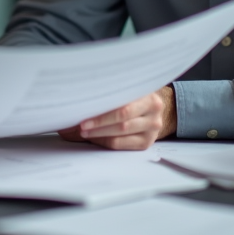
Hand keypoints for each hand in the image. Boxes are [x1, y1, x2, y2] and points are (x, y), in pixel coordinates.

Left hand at [58, 85, 175, 149]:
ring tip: (84, 132)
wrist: (152, 108)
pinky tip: (95, 138)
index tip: (84, 113)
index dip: (103, 112)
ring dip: (98, 134)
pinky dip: (105, 141)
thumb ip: (109, 94)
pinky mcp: (147, 142)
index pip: (123, 106)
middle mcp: (154, 111)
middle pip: (122, 121)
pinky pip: (121, 145)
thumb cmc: (133, 96)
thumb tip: (79, 102)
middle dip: (98, 124)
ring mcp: (152, 128)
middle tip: (81, 125)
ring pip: (120, 134)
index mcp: (148, 94)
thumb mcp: (127, 90)